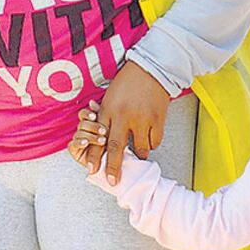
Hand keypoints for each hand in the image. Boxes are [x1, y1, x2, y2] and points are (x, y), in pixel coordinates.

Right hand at [69, 100, 107, 172]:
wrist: (113, 164)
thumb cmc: (114, 145)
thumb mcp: (112, 129)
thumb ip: (104, 116)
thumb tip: (92, 102)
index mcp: (90, 123)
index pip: (84, 114)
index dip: (87, 114)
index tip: (94, 116)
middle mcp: (83, 130)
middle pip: (82, 123)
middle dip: (93, 127)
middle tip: (104, 131)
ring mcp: (78, 139)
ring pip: (79, 132)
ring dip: (90, 136)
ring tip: (101, 140)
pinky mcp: (74, 149)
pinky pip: (72, 144)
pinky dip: (80, 142)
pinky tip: (86, 143)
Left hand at [92, 60, 168, 185]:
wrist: (152, 68)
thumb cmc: (128, 82)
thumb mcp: (110, 97)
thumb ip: (106, 117)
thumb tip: (101, 139)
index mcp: (109, 110)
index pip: (98, 138)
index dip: (95, 157)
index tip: (92, 170)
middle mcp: (124, 116)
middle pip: (116, 148)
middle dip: (114, 168)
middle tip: (113, 182)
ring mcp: (142, 119)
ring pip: (139, 148)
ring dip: (138, 154)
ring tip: (137, 151)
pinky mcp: (157, 119)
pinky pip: (154, 142)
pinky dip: (151, 143)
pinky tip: (149, 138)